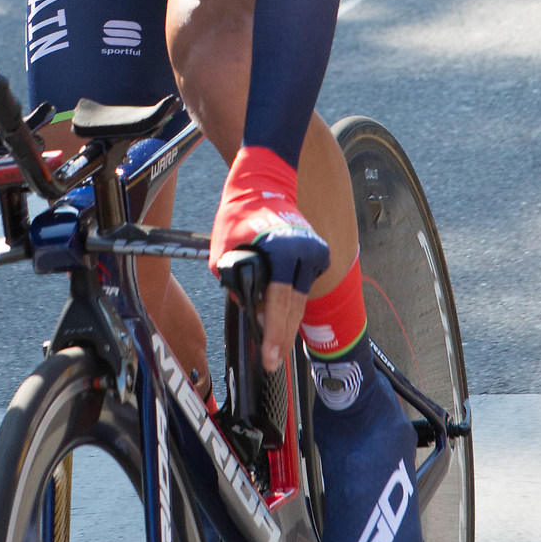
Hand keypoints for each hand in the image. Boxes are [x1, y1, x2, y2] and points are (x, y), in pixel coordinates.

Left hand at [210, 146, 328, 373]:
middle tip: (271, 362)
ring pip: (301, 299)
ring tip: (274, 347)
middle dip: (282, 336)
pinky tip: (279, 319)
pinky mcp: (318, 253)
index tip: (270, 359)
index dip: (274, 334)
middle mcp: (306, 252)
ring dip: (286, 321)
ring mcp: (316, 252)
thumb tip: (248, 307)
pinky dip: (291, 303)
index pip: (279, 302)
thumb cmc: (240, 211)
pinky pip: (303, 286)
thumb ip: (231, 282)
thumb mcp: (222, 249)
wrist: (265, 179)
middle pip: (294, 307)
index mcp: (283, 251)